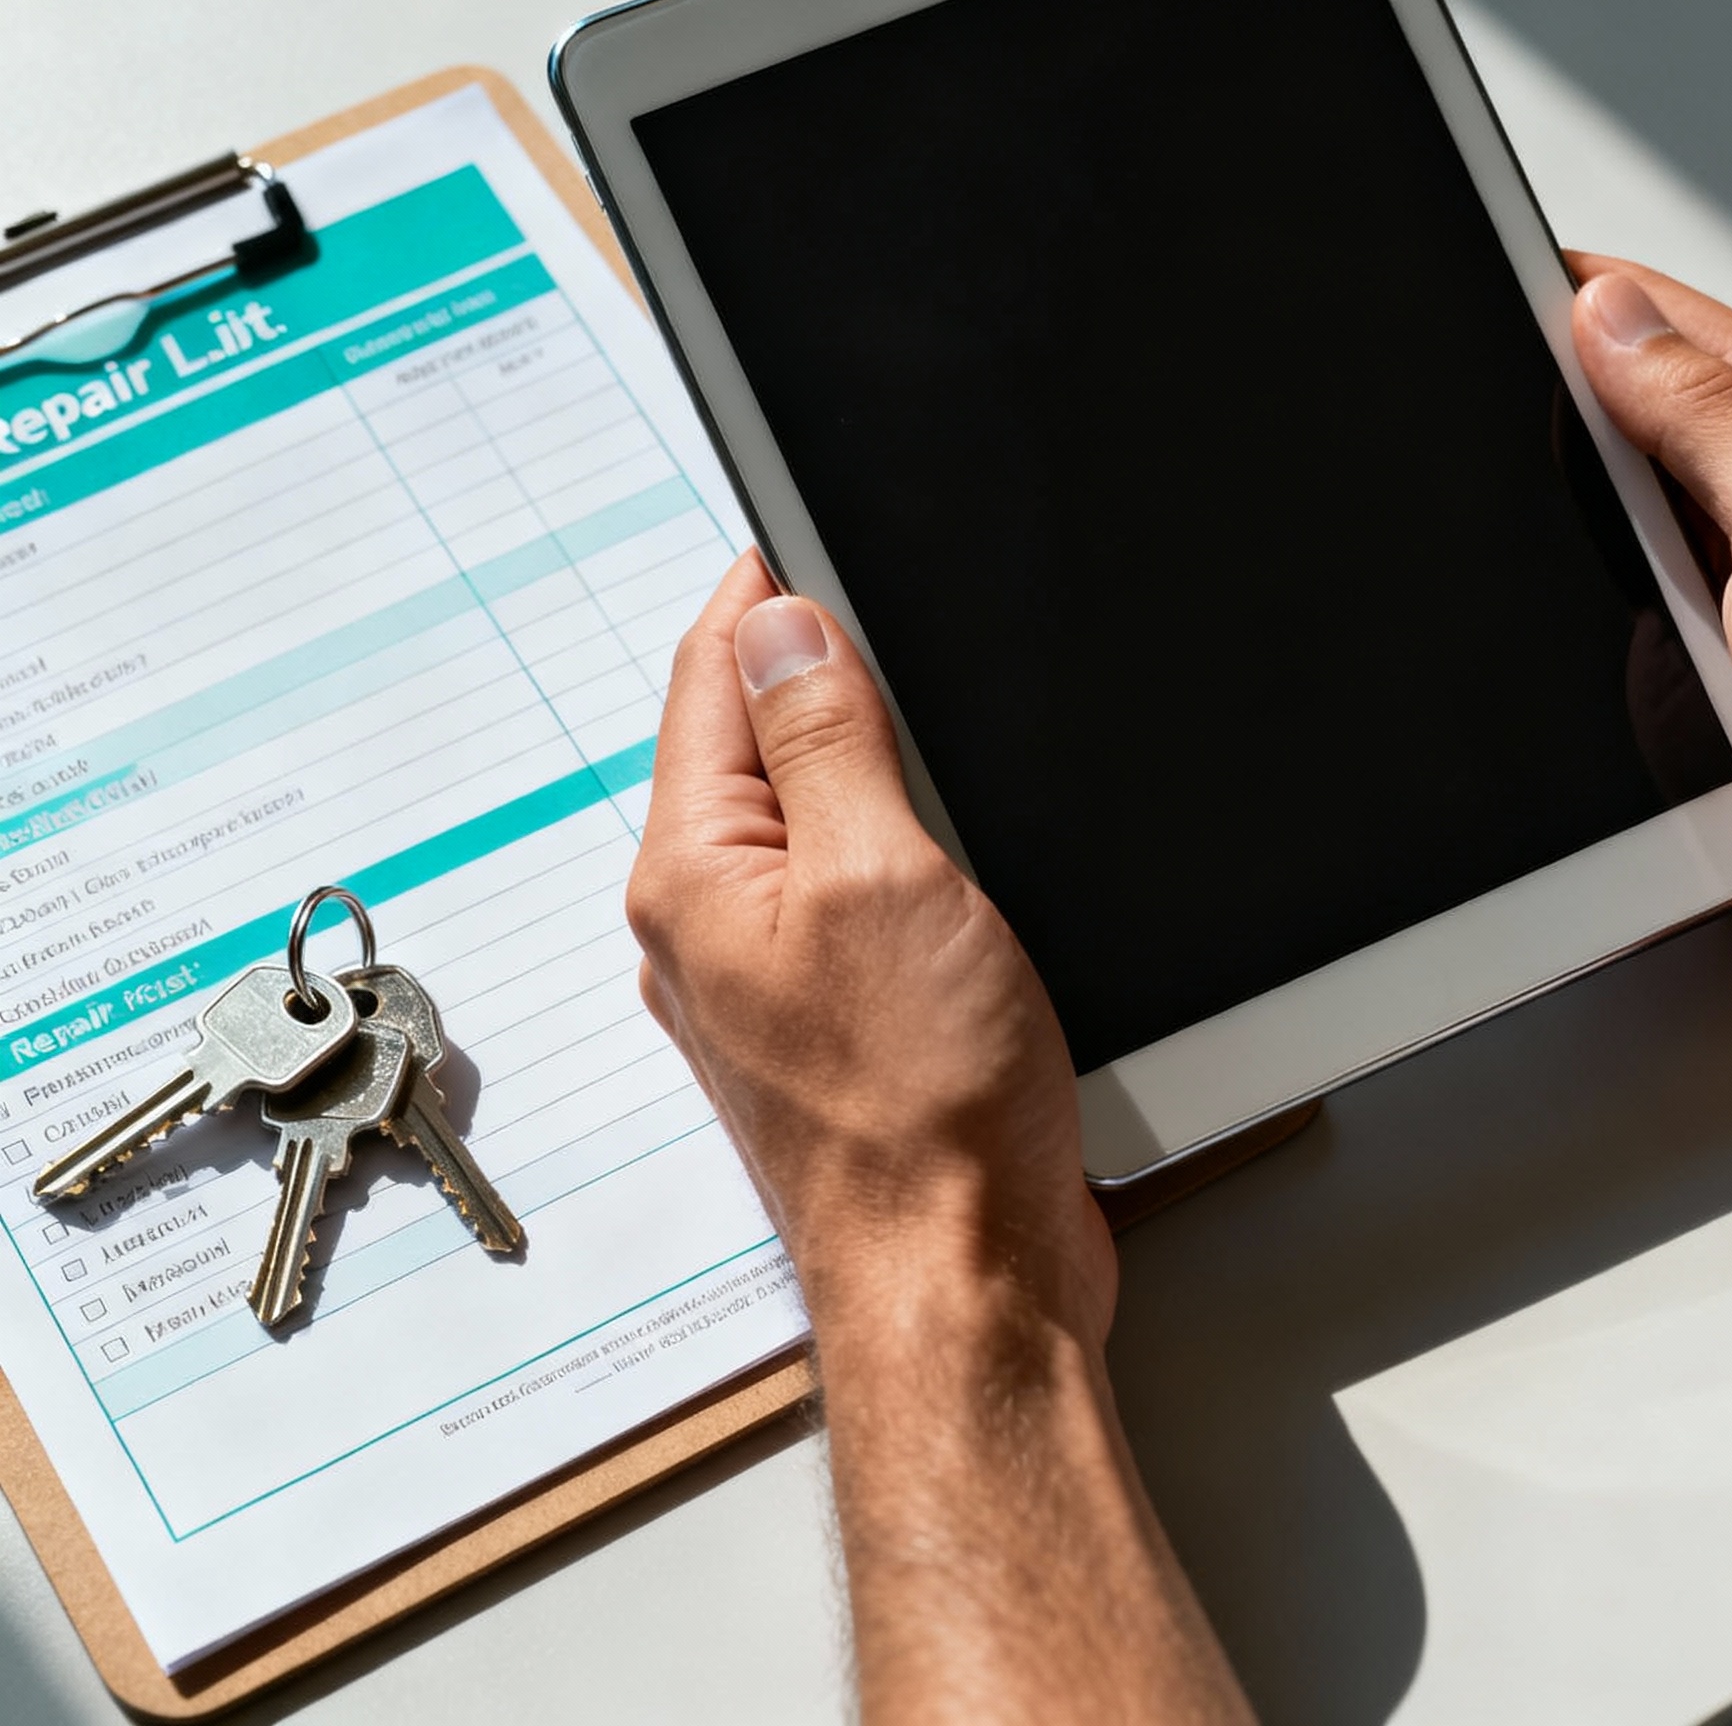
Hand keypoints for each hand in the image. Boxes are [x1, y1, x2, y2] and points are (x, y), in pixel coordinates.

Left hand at [627, 551, 1250, 1723]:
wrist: (959, 1280)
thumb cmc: (918, 1110)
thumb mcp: (883, 877)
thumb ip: (825, 742)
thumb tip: (781, 628)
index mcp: (695, 873)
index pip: (708, 682)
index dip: (758, 594)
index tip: (793, 529)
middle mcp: (707, 923)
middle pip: (738, 745)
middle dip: (793, 664)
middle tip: (846, 593)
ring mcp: (764, 975)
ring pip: (792, 816)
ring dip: (836, 750)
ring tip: (876, 686)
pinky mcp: (829, 1017)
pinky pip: (834, 887)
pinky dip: (869, 834)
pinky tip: (913, 828)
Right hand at [1572, 258, 1731, 1098]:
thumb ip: (1708, 416)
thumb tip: (1607, 317)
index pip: (1664, 322)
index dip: (1568, 301)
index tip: (1480, 289)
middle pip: (1614, 425)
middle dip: (1543, 432)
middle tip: (1494, 447)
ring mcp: (1726, 593)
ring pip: (1591, 533)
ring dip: (1557, 550)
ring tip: (1546, 562)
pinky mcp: (1690, 678)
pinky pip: (1595, 631)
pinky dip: (1568, 636)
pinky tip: (1567, 644)